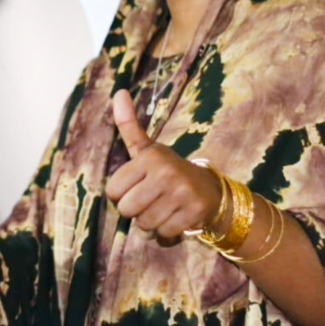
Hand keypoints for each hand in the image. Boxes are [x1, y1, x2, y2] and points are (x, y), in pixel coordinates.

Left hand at [106, 91, 223, 240]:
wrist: (211, 190)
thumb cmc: (168, 170)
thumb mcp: (147, 148)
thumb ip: (129, 125)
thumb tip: (118, 92)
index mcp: (149, 157)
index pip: (112, 191)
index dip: (120, 194)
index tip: (136, 186)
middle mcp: (165, 172)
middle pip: (126, 210)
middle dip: (134, 211)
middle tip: (150, 200)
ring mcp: (181, 193)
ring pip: (144, 224)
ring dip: (150, 222)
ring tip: (163, 208)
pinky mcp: (194, 212)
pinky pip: (163, 233)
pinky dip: (166, 231)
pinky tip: (176, 217)